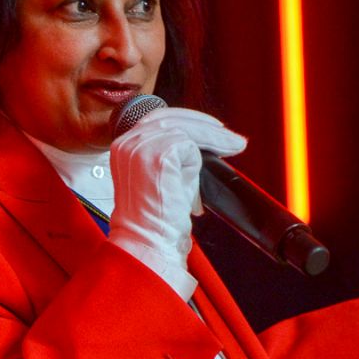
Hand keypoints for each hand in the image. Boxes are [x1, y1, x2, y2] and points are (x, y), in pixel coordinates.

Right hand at [108, 108, 246, 299]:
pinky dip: (202, 155)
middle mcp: (127, 143)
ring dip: (215, 137)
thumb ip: (173, 156)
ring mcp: (140, 147)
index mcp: (124, 147)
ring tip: (234, 144)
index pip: (157, 119)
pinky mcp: (157, 154)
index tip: (210, 129)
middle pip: (171, 117)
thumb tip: (200, 147)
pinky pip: (190, 142)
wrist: (149, 241)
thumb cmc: (156, 219)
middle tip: (230, 136)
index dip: (187, 121)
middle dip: (204, 124)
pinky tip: (205, 170)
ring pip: (185, 127)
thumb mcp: (163, 177)